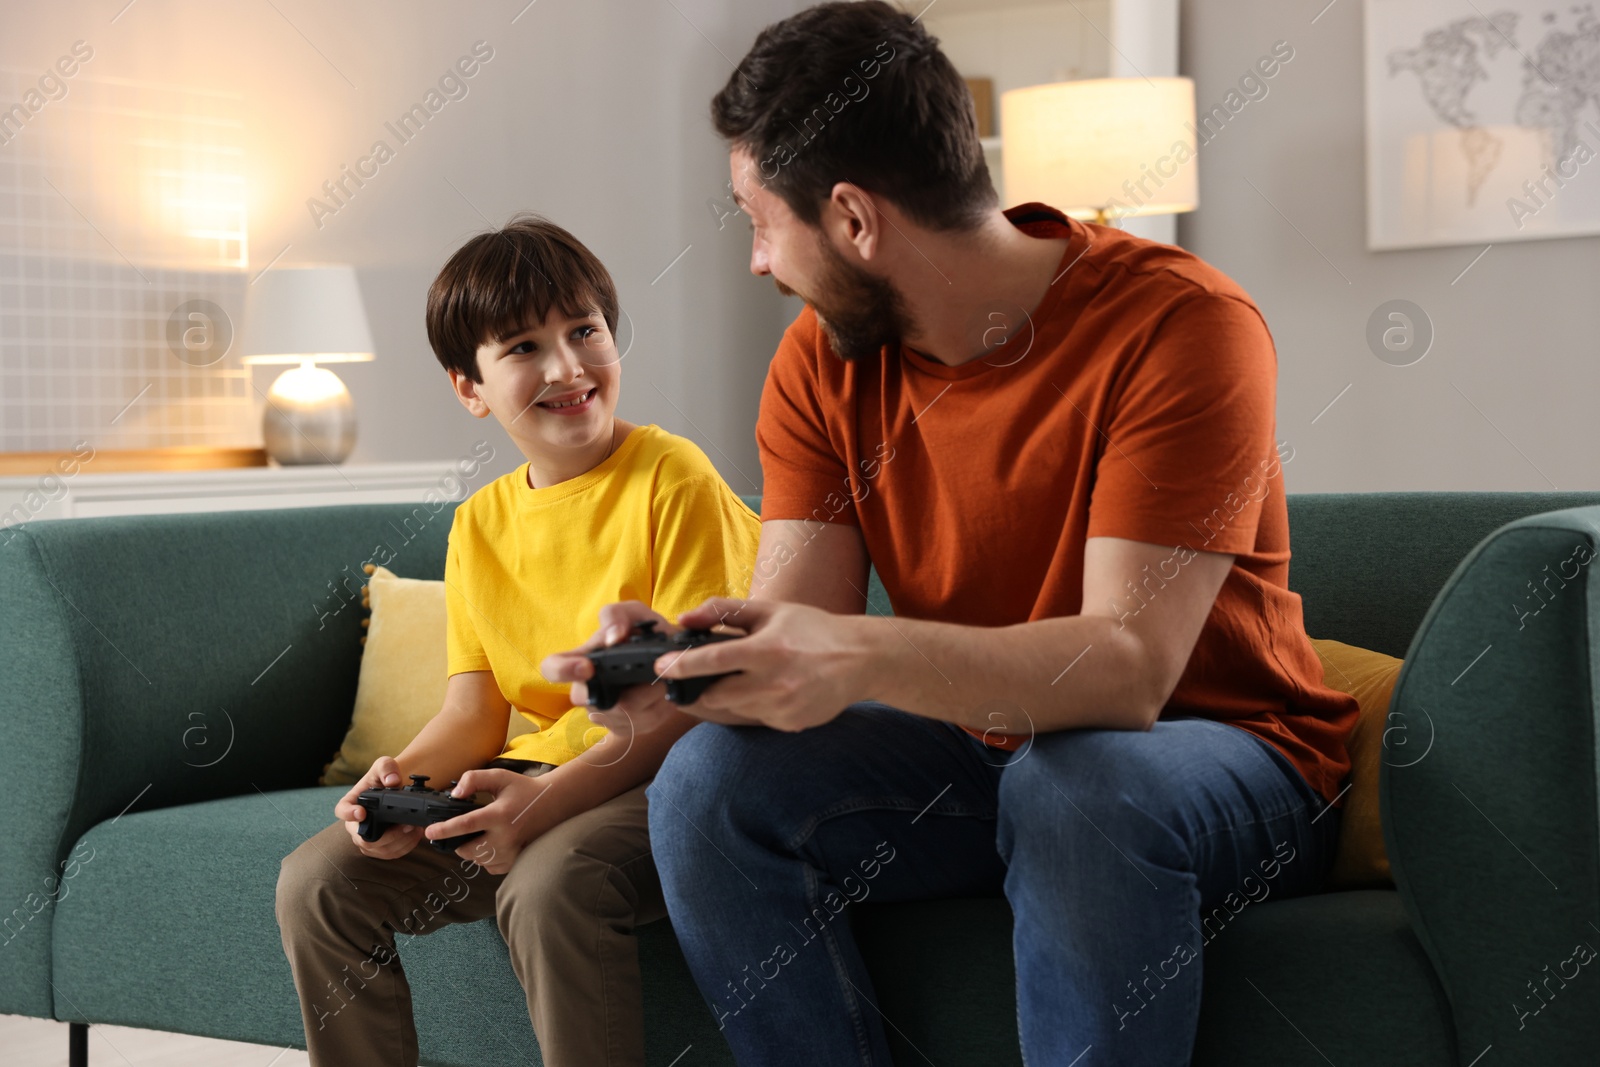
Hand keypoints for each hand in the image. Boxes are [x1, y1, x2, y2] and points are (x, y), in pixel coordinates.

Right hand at [336, 756, 422, 858]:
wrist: (396, 790)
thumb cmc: (385, 778)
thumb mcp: (384, 765)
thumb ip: (386, 768)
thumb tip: (392, 781)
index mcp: (351, 803)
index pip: (342, 810)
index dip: (349, 814)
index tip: (361, 813)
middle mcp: (355, 824)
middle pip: (363, 839)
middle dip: (387, 835)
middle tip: (406, 825)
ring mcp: (366, 839)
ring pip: (379, 849)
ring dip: (399, 842)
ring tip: (414, 828)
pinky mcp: (380, 848)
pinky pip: (390, 854)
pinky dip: (405, 847)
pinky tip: (415, 835)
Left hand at [425, 768, 549, 873]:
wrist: (552, 804)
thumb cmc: (523, 789)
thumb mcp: (499, 777)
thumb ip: (474, 779)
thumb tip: (455, 794)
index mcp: (499, 815)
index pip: (467, 824)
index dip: (445, 829)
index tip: (429, 832)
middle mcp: (505, 837)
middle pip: (467, 850)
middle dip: (457, 843)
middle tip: (462, 831)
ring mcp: (511, 852)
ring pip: (477, 860)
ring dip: (472, 849)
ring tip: (482, 834)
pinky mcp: (514, 861)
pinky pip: (489, 866)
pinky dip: (485, 857)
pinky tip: (492, 843)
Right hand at [539, 600, 757, 735]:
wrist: (673, 659)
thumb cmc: (645, 634)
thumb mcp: (634, 613)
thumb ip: (617, 616)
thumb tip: (612, 638)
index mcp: (582, 659)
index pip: (551, 668)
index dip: (562, 670)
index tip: (588, 667)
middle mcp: (586, 689)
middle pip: (594, 701)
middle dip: (629, 689)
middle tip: (653, 674)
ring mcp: (604, 713)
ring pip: (625, 714)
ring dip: (651, 695)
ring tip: (663, 679)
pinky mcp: (624, 728)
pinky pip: (642, 724)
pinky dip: (660, 708)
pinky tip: (663, 694)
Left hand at [656, 597, 869, 730]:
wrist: (860, 660)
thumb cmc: (813, 630)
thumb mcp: (771, 611)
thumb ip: (724, 611)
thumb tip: (685, 618)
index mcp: (767, 650)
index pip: (713, 661)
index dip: (682, 666)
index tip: (661, 668)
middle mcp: (773, 683)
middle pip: (716, 695)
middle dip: (706, 686)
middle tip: (714, 673)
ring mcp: (782, 708)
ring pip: (734, 709)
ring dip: (732, 695)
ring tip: (756, 675)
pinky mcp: (789, 724)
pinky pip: (757, 718)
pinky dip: (756, 706)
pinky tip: (777, 689)